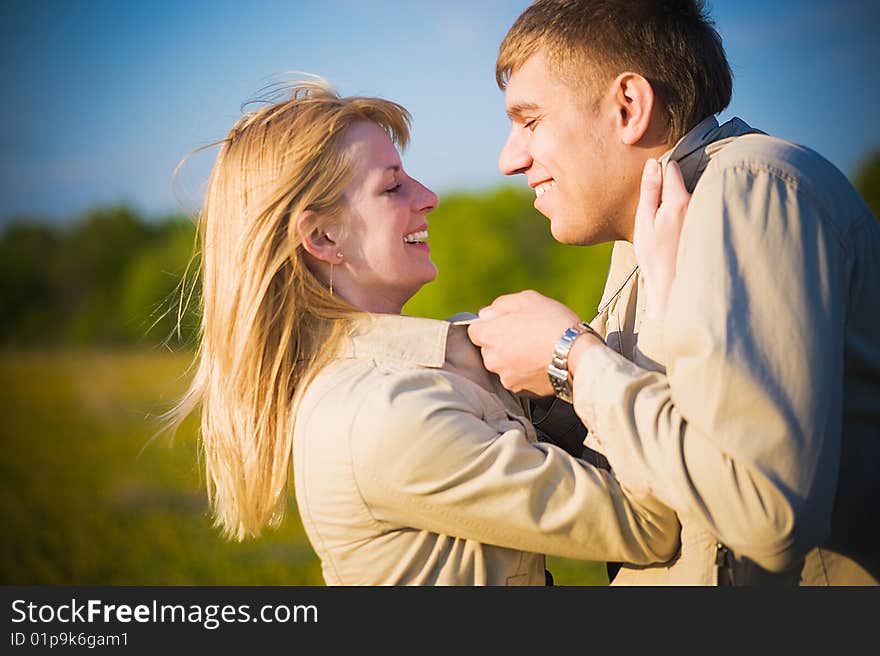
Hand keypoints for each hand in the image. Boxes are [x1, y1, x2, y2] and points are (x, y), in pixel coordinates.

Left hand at [467, 290, 579, 396]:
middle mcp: (492, 360)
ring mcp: (505, 378)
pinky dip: (525, 372)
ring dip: (513, 359)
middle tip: (525, 335)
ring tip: (536, 350)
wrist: (578, 355)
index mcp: (490, 335)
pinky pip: (517, 379)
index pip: (474, 330)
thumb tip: (486, 314)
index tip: (505, 323)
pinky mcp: (521, 391)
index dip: (490, 325)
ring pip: (503, 365)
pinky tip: (542, 363)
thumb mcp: (528, 299)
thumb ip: (501, 305)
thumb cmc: (553, 322)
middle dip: (501, 342)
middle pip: (488, 349)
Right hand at [632, 159, 690, 319]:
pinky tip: (679, 232)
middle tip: (658, 211)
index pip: (671, 167)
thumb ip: (649, 190)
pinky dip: (687, 213)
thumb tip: (653, 163)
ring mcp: (705, 211)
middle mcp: (697, 202)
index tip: (651, 189)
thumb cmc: (654, 256)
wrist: (672, 285)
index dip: (659, 174)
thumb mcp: (644, 221)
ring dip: (678, 201)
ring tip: (668, 225)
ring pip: (690, 193)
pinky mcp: (710, 222)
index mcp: (679, 200)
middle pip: (682, 180)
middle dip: (669, 187)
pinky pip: (696, 206)